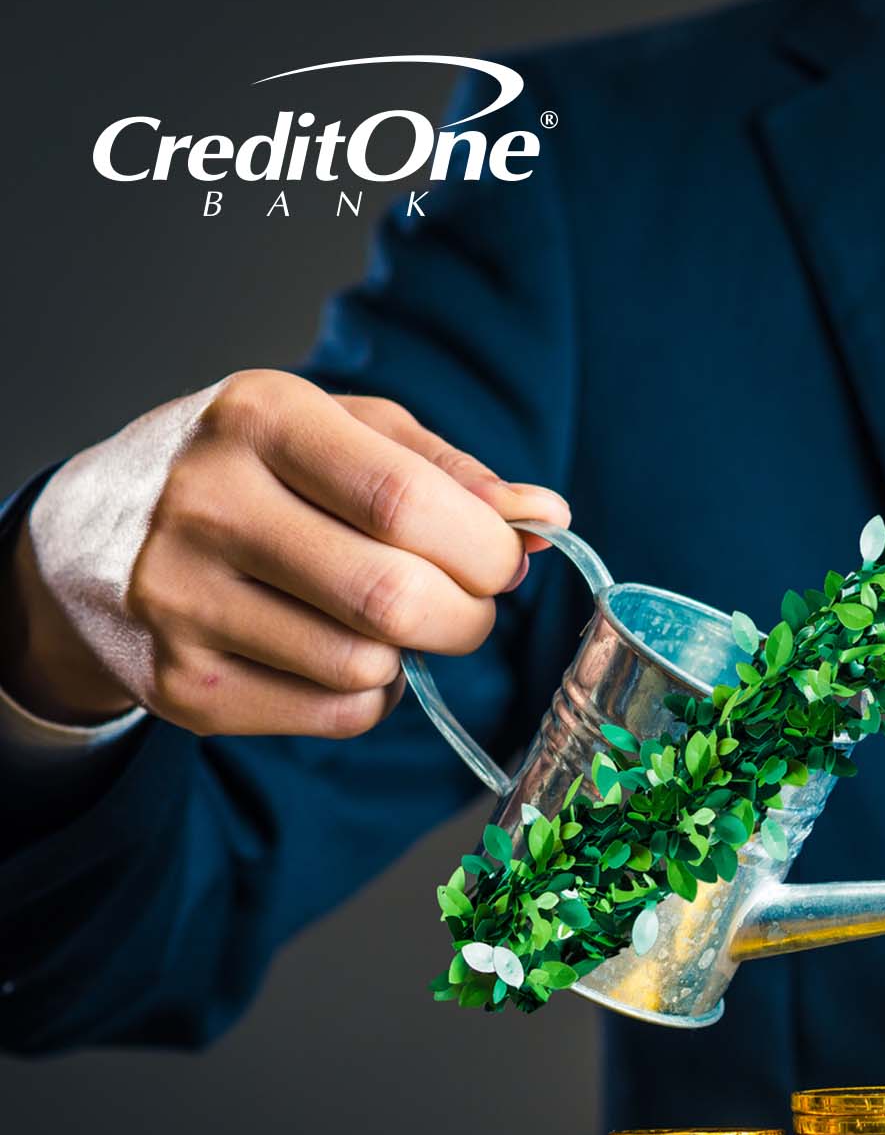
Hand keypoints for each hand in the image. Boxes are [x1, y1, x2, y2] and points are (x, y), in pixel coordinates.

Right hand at [2, 370, 567, 735]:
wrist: (86, 540)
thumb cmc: (247, 473)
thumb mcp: (336, 432)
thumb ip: (446, 470)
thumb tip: (548, 517)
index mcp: (259, 420)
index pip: (405, 500)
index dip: (486, 545)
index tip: (506, 558)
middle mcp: (207, 506)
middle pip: (394, 597)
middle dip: (468, 614)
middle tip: (469, 604)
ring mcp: (182, 602)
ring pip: (369, 666)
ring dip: (413, 656)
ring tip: (386, 621)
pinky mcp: (181, 686)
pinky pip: (335, 715)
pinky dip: (371, 697)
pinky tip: (339, 655)